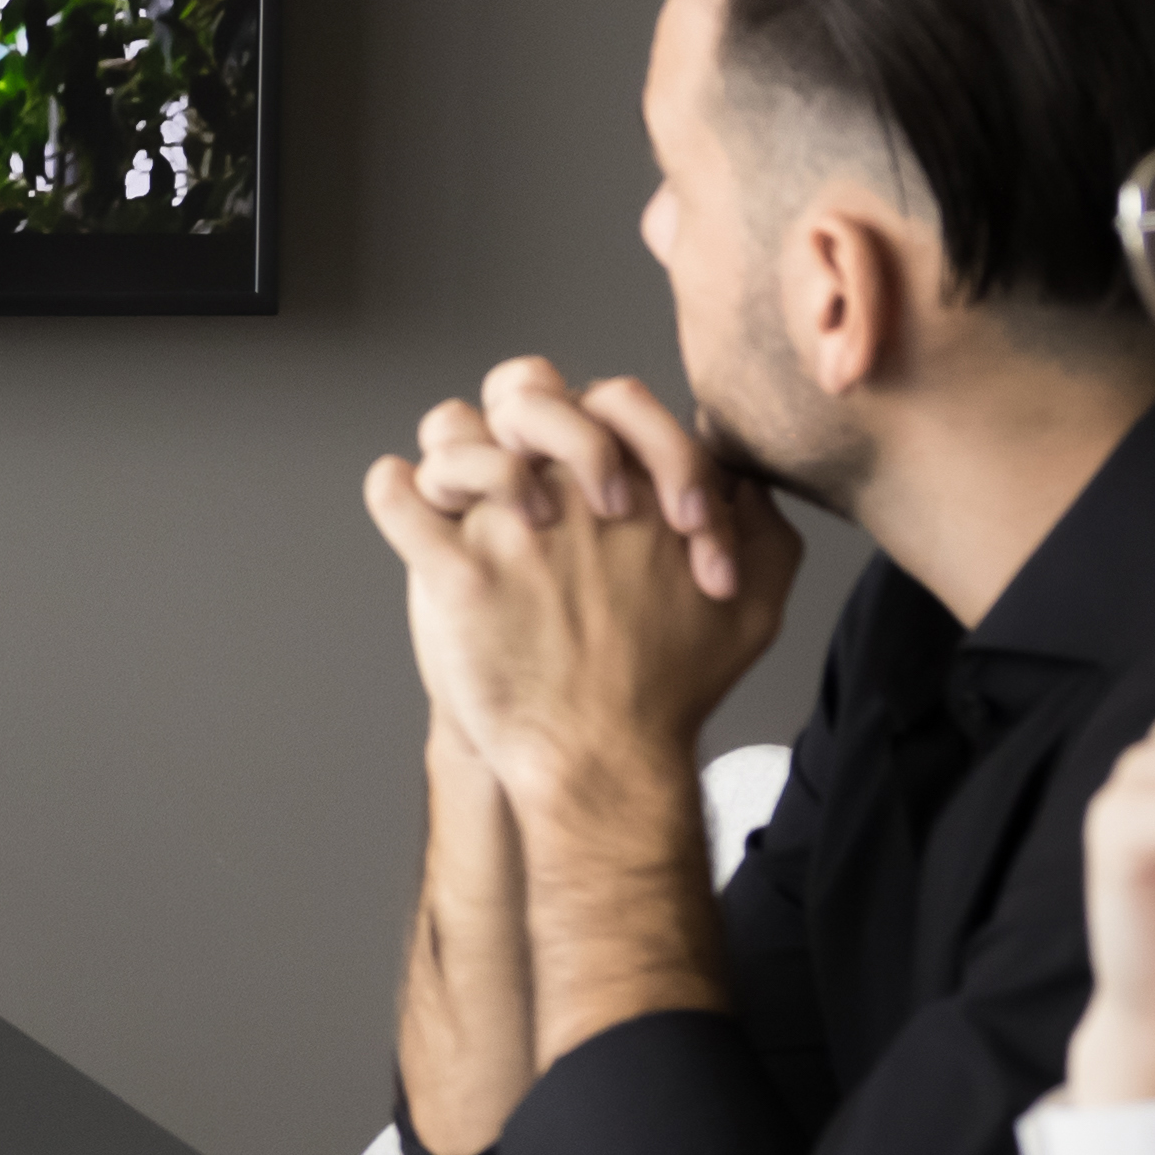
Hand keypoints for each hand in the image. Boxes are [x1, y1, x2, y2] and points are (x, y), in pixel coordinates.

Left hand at [362, 357, 794, 839]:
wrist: (603, 763)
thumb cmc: (668, 687)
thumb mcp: (754, 604)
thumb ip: (761, 529)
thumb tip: (739, 481)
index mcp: (639, 489)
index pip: (613, 397)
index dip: (611, 426)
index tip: (613, 486)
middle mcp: (570, 494)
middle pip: (523, 392)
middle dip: (520, 414)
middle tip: (528, 468)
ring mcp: (507, 530)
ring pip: (452, 432)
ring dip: (453, 453)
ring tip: (463, 493)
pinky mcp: (454, 574)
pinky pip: (396, 499)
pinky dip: (393, 493)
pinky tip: (410, 509)